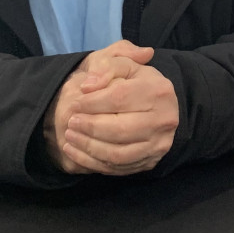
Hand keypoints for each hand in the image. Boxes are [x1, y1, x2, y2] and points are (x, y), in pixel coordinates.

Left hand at [46, 41, 178, 175]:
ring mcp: (159, 143)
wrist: (155, 104)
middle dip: (89, 127)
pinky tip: (76, 152)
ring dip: (88, 147)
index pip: (120, 98)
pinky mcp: (151, 161)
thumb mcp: (122, 64)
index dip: (92, 102)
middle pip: (120, 129)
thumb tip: (88, 87)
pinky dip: (93, 162)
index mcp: (158, 90)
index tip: (75, 103)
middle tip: (71, 122)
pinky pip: (118, 168)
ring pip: (119, 153)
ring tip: (70, 137)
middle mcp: (164, 119)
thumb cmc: (133, 81)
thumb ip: (106, 67)